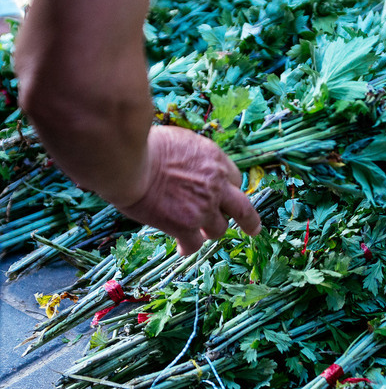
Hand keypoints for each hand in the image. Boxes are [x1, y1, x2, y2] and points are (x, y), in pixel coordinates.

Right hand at [116, 125, 260, 254]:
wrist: (128, 161)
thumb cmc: (145, 145)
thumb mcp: (181, 140)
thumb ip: (193, 156)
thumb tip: (188, 163)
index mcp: (216, 161)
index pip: (234, 179)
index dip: (228, 189)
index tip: (224, 194)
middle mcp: (216, 185)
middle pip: (242, 208)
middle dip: (249, 221)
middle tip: (253, 229)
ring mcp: (203, 208)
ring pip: (219, 229)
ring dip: (210, 231)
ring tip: (200, 233)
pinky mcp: (185, 226)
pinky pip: (194, 244)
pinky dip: (189, 248)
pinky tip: (183, 249)